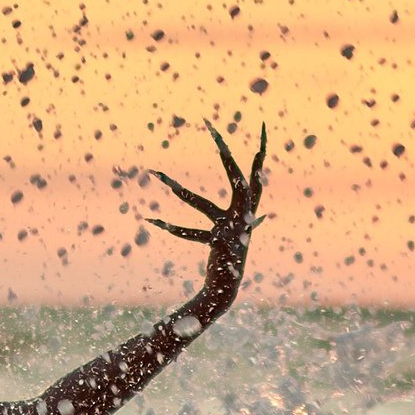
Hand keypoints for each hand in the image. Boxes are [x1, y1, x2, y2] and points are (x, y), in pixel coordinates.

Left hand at [145, 124, 265, 315]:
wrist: (229, 287)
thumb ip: (252, 221)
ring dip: (177, 189)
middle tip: (210, 127)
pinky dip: (169, 229)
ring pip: (199, 203)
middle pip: (235, 177)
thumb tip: (263, 214)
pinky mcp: (217, 243)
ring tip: (156, 174)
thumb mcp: (243, 235)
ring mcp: (230, 229)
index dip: (261, 154)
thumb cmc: (232, 258)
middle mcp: (243, 215)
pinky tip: (151, 220)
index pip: (257, 175)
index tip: (263, 128)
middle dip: (223, 151)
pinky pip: (189, 234)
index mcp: (249, 210)